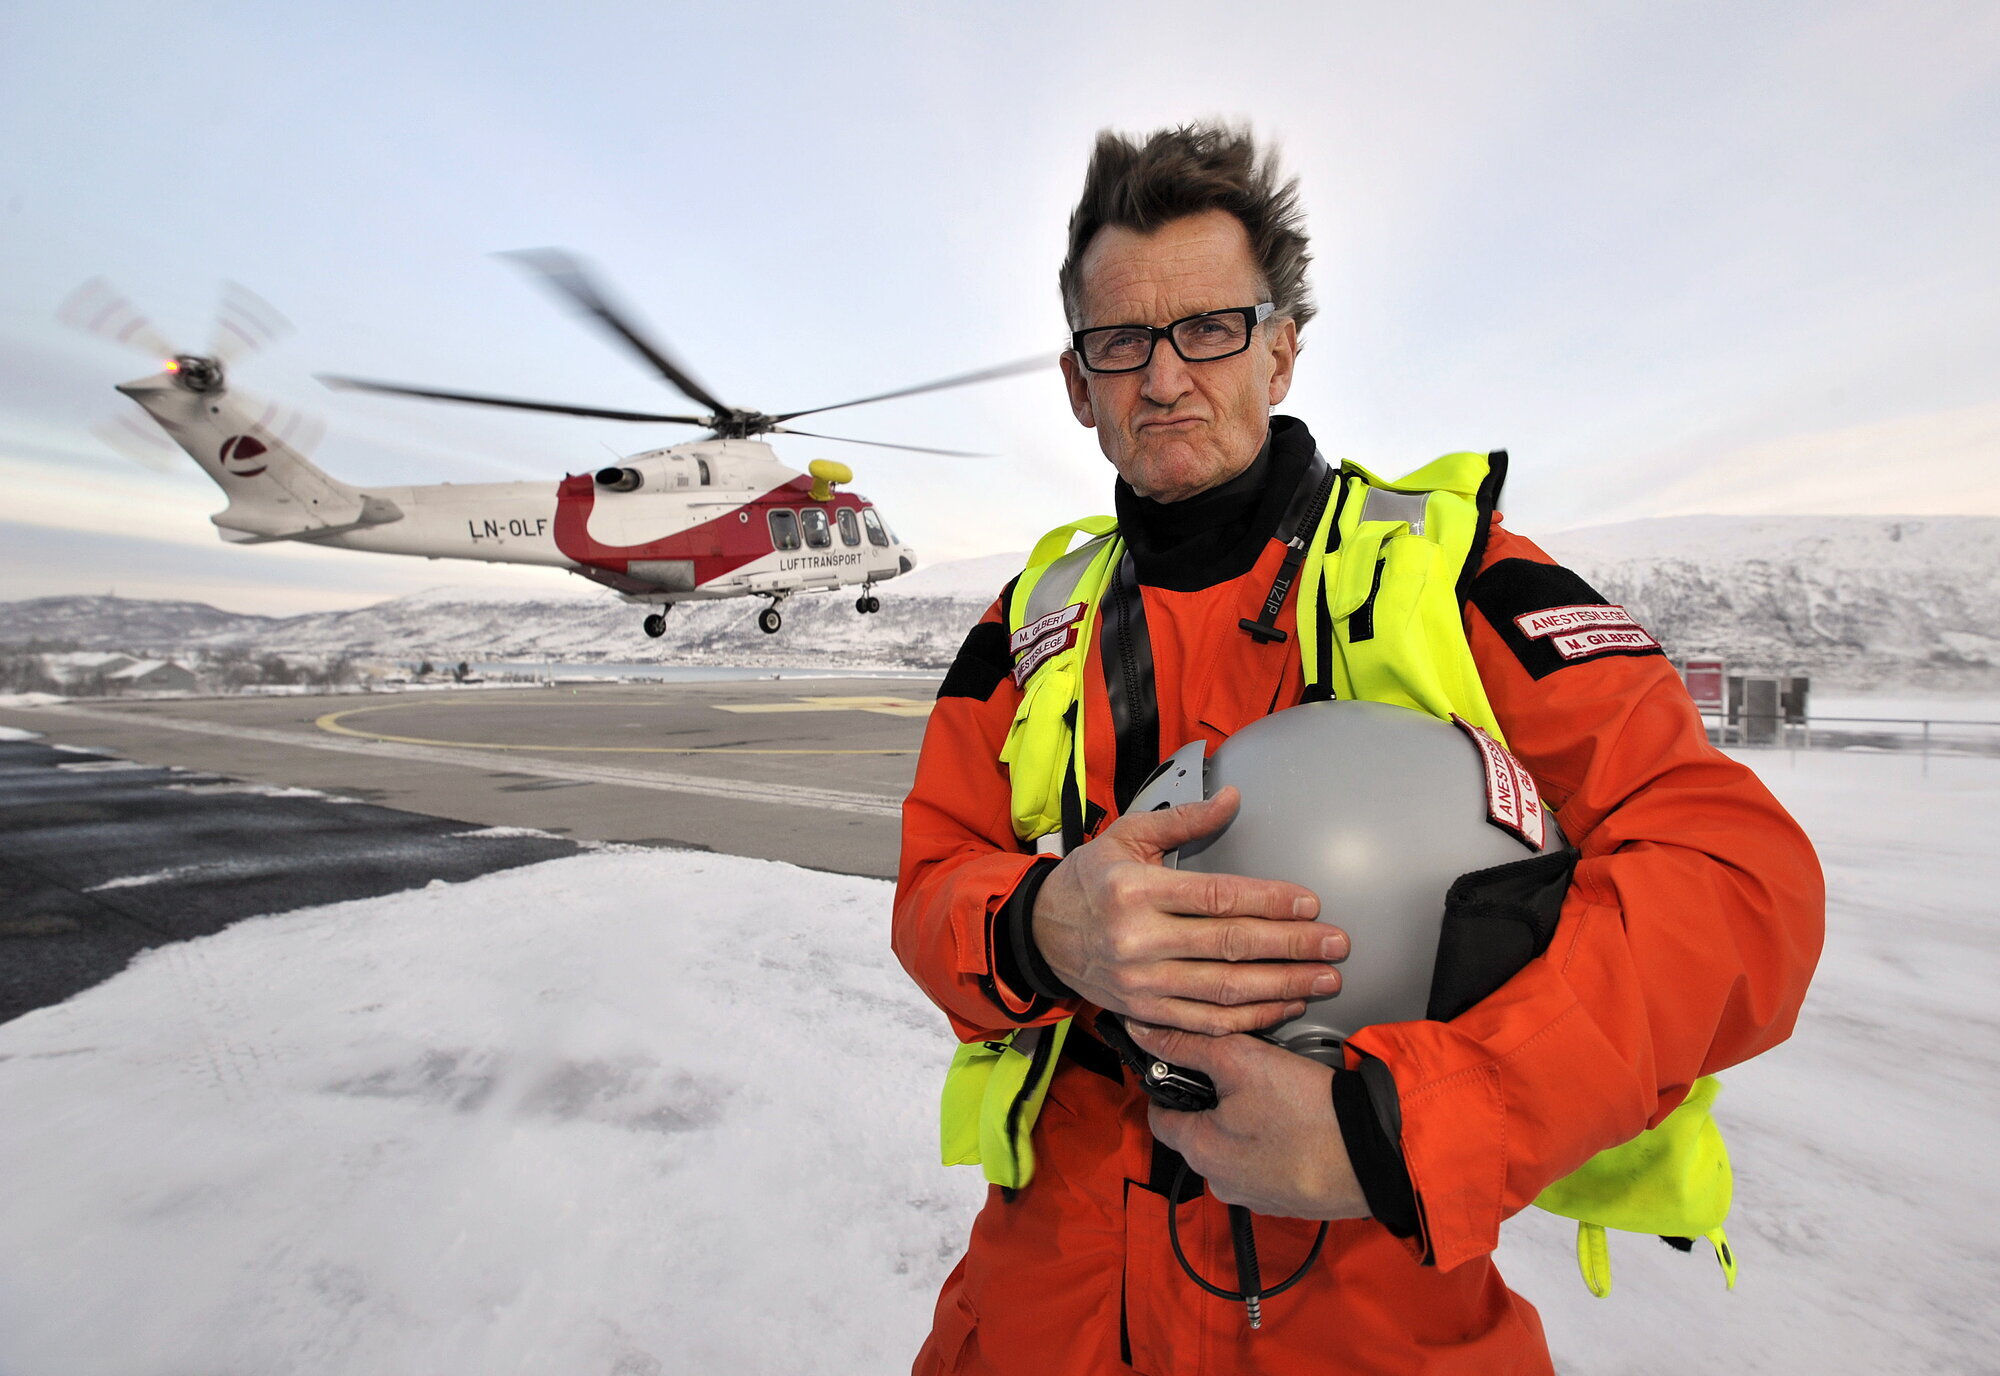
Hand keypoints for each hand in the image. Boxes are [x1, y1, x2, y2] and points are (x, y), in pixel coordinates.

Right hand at [1030, 786, 1346, 1034]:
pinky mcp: (1144, 1012)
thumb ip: (1183, 820)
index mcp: (1135, 891)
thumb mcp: (1127, 837)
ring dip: (1283, 986)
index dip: (1270, 901)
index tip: (1310, 903)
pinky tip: (1284, 1004)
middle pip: (1231, 945)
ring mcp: (1141, 982)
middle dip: (1292, 946)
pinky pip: (1207, 1021)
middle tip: (1336, 944)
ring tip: (1323, 978)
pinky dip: (1251, 1017)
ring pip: (1226, 990)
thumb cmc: (1088, 880)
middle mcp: (1138, 940)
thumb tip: (1232, 798)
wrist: (1040, 935)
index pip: (1217, 897)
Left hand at [1130, 1022, 1368, 1220]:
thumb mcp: (1241, 1059)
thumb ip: (1187, 1045)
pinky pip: (1268, 1165)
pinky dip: (1276, 1145)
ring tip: (1279, 1098)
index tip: (1186, 1067)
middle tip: (1245, 1076)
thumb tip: (1146, 1033)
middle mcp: (1221, 1182)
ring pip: (1234, 1149)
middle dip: (1215, 1103)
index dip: (1170, 1084)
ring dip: (1247, 1124)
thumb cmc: (1310, 1112)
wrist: (1377, 1153)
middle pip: (1198, 1132)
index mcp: (1201, 1151)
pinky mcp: (1289, 1200)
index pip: (1159, 1116)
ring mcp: (1257, 1196)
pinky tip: (1298, 1123)